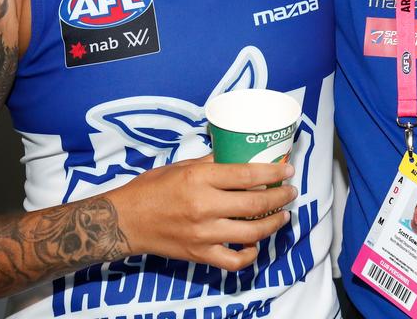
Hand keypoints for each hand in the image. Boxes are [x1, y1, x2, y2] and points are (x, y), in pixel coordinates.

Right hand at [108, 156, 298, 270]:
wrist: (125, 220)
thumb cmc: (152, 189)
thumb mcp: (181, 166)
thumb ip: (211, 163)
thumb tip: (238, 155)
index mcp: (199, 179)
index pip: (246, 175)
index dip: (273, 172)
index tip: (288, 170)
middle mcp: (204, 206)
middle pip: (255, 203)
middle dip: (280, 197)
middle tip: (290, 191)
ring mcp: (203, 234)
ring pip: (251, 232)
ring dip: (273, 223)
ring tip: (282, 215)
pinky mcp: (200, 255)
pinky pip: (234, 261)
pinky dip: (250, 255)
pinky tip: (256, 245)